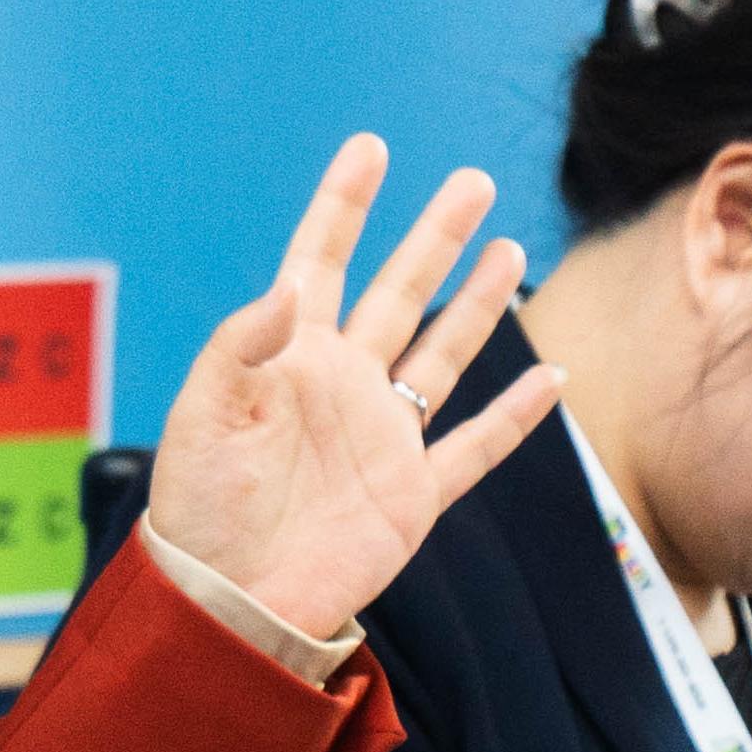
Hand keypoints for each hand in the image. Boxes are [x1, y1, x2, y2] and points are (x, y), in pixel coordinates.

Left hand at [146, 136, 564, 636]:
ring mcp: (382, 438)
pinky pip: (473, 448)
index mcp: (289, 359)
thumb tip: (290, 288)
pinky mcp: (411, 496)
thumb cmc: (200, 510)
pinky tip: (551, 379)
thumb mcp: (204, 417)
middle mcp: (343, 386)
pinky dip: (515, 417)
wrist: (228, 604)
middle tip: (472, 180)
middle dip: (435, 236)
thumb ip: (242, 347)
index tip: (371, 148)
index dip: (344, 206)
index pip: (321, 262)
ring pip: (443, 355)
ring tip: (510, 248)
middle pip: (399, 293)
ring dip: (478, 305)